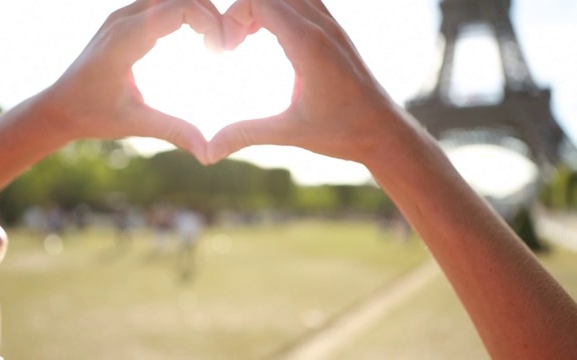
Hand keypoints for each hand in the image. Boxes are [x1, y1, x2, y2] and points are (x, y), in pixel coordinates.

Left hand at [41, 0, 223, 162]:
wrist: (58, 107)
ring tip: (216, 41)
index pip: (179, 7)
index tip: (221, 51)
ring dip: (199, 10)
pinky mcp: (126, 20)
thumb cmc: (91, 115)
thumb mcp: (135, 124)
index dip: (209, 22)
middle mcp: (124, 18)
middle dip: (210, 12)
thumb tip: (209, 153)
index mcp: (126, 38)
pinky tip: (200, 38)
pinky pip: (163, 3)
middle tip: (225, 44)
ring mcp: (123, 15)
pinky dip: (187, 12)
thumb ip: (174, 131)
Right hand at [207, 0, 413, 164]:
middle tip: (232, 42)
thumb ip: (245, 134)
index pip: (261, 0)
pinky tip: (271, 38)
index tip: (225, 50)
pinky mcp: (337, 33)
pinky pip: (305, 2)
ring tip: (247, 36)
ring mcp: (332, 26)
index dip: (233, 17)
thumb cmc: (343, 132)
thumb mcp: (289, 132)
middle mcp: (322, 27)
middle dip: (244, 9)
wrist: (385, 132)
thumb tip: (208, 152)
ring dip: (264, 6)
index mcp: (308, 44)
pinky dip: (281, 10)